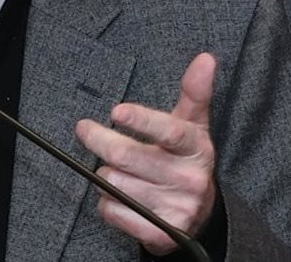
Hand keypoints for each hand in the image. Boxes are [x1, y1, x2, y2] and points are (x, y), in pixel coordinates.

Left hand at [75, 53, 217, 255]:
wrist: (201, 214)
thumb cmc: (185, 159)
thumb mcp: (193, 127)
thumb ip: (195, 92)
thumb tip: (206, 58)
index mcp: (197, 148)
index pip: (169, 132)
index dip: (142, 121)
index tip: (117, 111)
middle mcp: (189, 179)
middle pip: (127, 157)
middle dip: (99, 140)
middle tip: (85, 129)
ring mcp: (177, 208)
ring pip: (115, 184)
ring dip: (105, 174)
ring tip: (115, 169)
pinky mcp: (162, 233)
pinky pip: (114, 211)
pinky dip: (107, 202)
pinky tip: (118, 195)